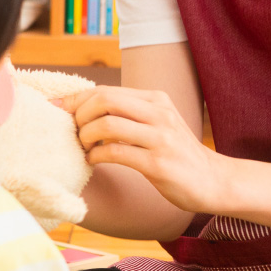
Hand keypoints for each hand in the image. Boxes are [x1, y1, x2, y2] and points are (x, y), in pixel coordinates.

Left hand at [60, 85, 229, 213]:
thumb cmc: (176, 154)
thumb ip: (128, 114)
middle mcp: (159, 113)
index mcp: (155, 99)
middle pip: (104, 99)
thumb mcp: (157, 124)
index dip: (76, 99)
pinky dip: (96, 156)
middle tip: (73, 132)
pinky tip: (94, 161)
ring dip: (86, 136)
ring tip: (84, 147)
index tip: (56, 109)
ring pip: (107, 124)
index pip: (106, 90)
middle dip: (79, 114)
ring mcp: (160, 137)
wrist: (213, 181)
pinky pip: (116, 152)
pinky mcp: (158, 163)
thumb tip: (84, 111)